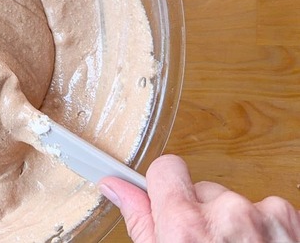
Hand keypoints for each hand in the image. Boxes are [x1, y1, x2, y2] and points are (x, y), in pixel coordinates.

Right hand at [99, 155, 299, 242]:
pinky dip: (263, 230)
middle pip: (203, 191)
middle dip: (202, 215)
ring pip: (236, 203)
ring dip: (234, 224)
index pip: (166, 170)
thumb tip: (118, 189)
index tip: (167, 203)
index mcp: (186, 227)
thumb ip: (141, 221)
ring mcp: (263, 217)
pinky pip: (266, 212)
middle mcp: (226, 215)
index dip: (164, 188)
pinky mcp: (290, 221)